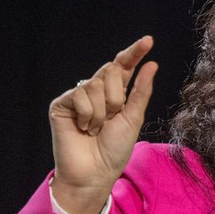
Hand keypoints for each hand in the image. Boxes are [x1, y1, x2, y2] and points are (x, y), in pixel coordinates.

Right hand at [49, 36, 157, 213]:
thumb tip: (152, 64)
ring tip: (96, 129)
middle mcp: (96, 91)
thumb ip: (141, 91)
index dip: (134, 53)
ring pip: (95, 84)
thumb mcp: (133, 119)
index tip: (148, 41)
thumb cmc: (114, 150)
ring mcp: (77, 96)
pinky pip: (79, 95)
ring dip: (102, 111)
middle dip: (117, 97)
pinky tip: (83, 129)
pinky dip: (87, 114)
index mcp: (115, 94)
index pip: (123, 67)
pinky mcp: (62, 103)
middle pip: (111, 71)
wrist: (95, 172)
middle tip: (111, 119)